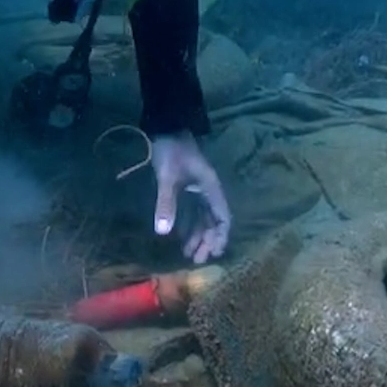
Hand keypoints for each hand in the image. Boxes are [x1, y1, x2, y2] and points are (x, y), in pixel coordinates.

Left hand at [152, 132, 230, 263]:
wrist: (165, 127)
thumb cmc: (171, 151)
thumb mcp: (168, 177)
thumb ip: (166, 204)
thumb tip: (163, 233)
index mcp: (211, 188)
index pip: (223, 218)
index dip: (220, 237)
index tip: (213, 254)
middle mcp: (208, 191)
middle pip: (213, 221)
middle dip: (207, 241)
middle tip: (196, 260)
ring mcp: (198, 189)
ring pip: (203, 218)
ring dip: (197, 235)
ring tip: (187, 253)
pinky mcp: (187, 187)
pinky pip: (192, 212)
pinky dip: (188, 225)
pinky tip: (179, 237)